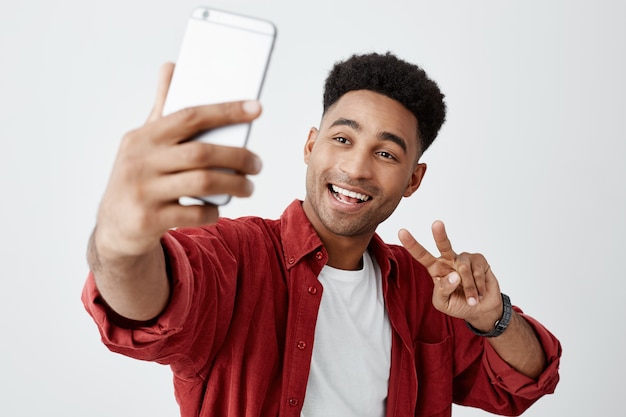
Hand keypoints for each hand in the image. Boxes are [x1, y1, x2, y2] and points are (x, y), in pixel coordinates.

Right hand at [95, 63, 263, 258]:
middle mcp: (140, 161)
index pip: (190, 116)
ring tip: (248, 186)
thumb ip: (162, 109)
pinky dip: (213, 211)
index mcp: (143, 137)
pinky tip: (218, 208)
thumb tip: (171, 66)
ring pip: (203, 182)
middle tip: (257, 164)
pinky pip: (194, 212)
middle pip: (202, 152)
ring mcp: (142, 192)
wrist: (114, 228)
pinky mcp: (148, 220)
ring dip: (234, 184)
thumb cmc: (140, 176)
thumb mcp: (144, 143)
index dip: (226, 110)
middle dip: (238, 157)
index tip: (257, 107)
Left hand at [398, 221, 502, 330]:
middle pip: (443, 245)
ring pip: (463, 268)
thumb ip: (442, 290)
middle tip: (437, 224)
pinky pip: (477, 272)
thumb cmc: (458, 304)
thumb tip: (453, 276)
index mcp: (435, 269)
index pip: (421, 255)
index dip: (411, 244)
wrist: (481, 309)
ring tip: (472, 300)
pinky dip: (478, 287)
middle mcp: (448, 260)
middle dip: (440, 234)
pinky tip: (480, 293)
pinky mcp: (478, 259)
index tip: (401, 232)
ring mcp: (463, 259)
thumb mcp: (443, 303)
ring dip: (469, 288)